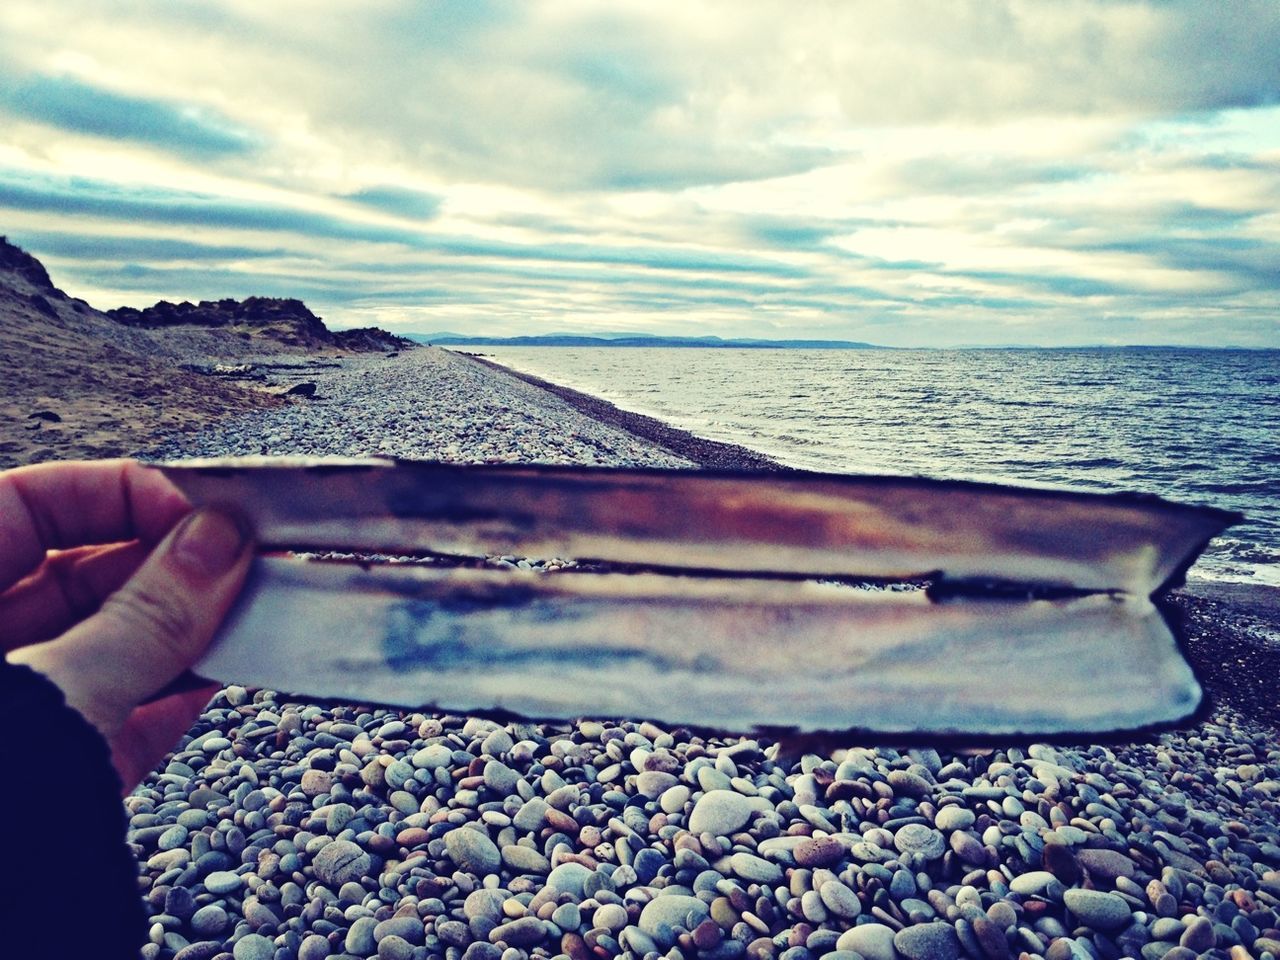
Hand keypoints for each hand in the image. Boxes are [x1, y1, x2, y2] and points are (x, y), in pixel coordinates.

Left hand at [1, 459, 252, 789]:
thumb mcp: (50, 690)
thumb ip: (145, 615)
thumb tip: (219, 544)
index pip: (29, 506)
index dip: (117, 496)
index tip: (198, 516)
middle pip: (79, 573)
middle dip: (167, 566)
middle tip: (243, 566)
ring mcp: (15, 712)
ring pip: (109, 644)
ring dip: (185, 630)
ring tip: (252, 615)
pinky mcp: (50, 775)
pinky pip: (121, 714)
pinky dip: (176, 695)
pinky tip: (229, 675)